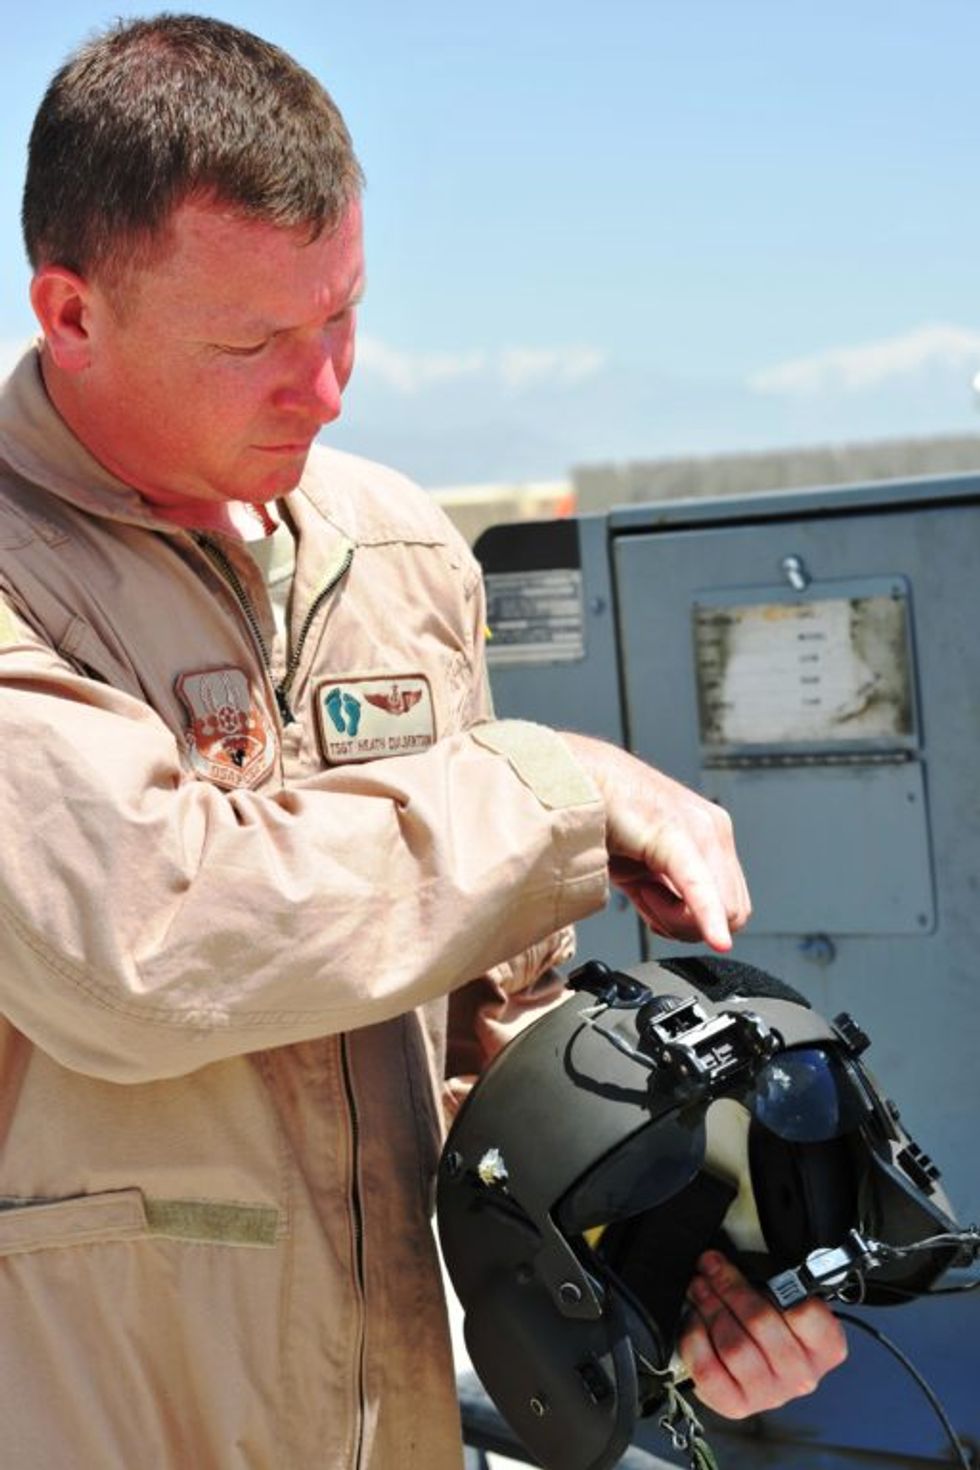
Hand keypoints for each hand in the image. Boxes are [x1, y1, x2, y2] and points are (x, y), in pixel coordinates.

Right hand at [559, 733, 750, 951]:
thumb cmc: (602, 820)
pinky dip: (709, 917)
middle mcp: (713, 830)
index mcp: (710, 837)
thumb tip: (677, 927)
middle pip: (733, 914)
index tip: (652, 910)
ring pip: (723, 911)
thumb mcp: (642, 868)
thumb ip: (666, 896)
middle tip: (645, 902)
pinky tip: (716, 941)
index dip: (694, 925)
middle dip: (689, 926)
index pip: (730, 906)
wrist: (575, 780)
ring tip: (640, 888)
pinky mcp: (676, 834)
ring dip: (676, 918)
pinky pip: (702, 887)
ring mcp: (701, 829)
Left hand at [678, 1251, 847, 1418]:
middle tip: (710, 1267)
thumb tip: (737, 1261)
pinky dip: (696, 1340)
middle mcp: (802, 1376)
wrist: (761, 1369)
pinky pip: (709, 1370)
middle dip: (728, 1287)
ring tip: (699, 1288)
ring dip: (710, 1308)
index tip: (750, 1265)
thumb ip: (775, 1282)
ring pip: (734, 1345)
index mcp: (825, 1347)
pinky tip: (695, 1321)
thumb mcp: (786, 1299)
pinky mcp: (737, 1405)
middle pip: (760, 1322)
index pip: (805, 1311)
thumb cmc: (775, 1326)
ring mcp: (770, 1394)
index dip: (772, 1284)